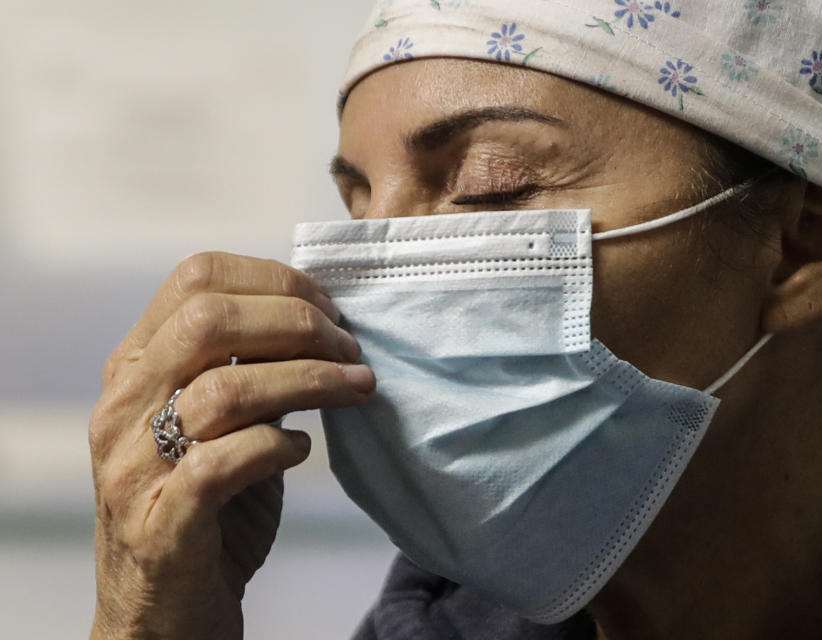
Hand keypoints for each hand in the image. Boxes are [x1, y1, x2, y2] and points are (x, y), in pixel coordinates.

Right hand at [88, 252, 374, 639]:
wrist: (164, 611)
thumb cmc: (206, 507)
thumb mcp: (221, 422)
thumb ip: (252, 370)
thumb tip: (321, 321)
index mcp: (136, 367)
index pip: (194, 279)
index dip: (274, 280)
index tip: (329, 306)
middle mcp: (124, 407)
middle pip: (209, 320)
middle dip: (297, 322)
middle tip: (349, 346)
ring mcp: (135, 466)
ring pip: (225, 391)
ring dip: (310, 380)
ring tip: (357, 388)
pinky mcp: (163, 523)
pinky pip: (225, 462)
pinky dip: (278, 446)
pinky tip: (304, 448)